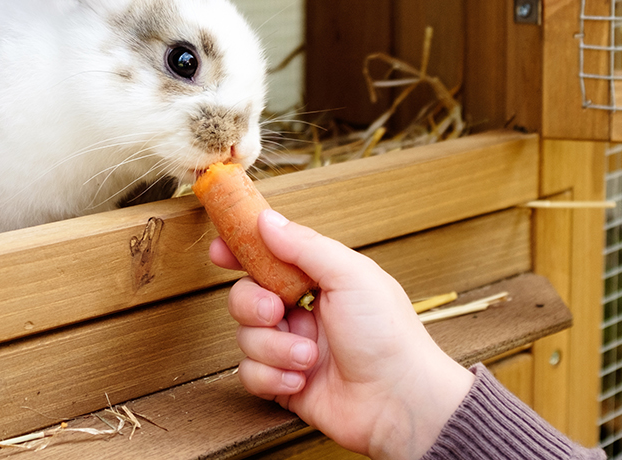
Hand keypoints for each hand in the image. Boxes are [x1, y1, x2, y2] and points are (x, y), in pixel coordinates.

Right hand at [209, 210, 474, 459]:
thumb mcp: (350, 275)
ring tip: (309, 356)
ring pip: (246, 337)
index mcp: (319, 280)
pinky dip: (273, 376)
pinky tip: (301, 378)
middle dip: (253, 304)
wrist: (400, 401)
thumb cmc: (389, 336)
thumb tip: (267, 220)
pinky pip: (251, 374)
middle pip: (245, 296)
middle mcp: (302, 312)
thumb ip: (305, 245)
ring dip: (275, 347)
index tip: (221, 249)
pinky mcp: (284, 383)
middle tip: (276, 310)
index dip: (241, 250)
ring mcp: (291, 348)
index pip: (269, 256)